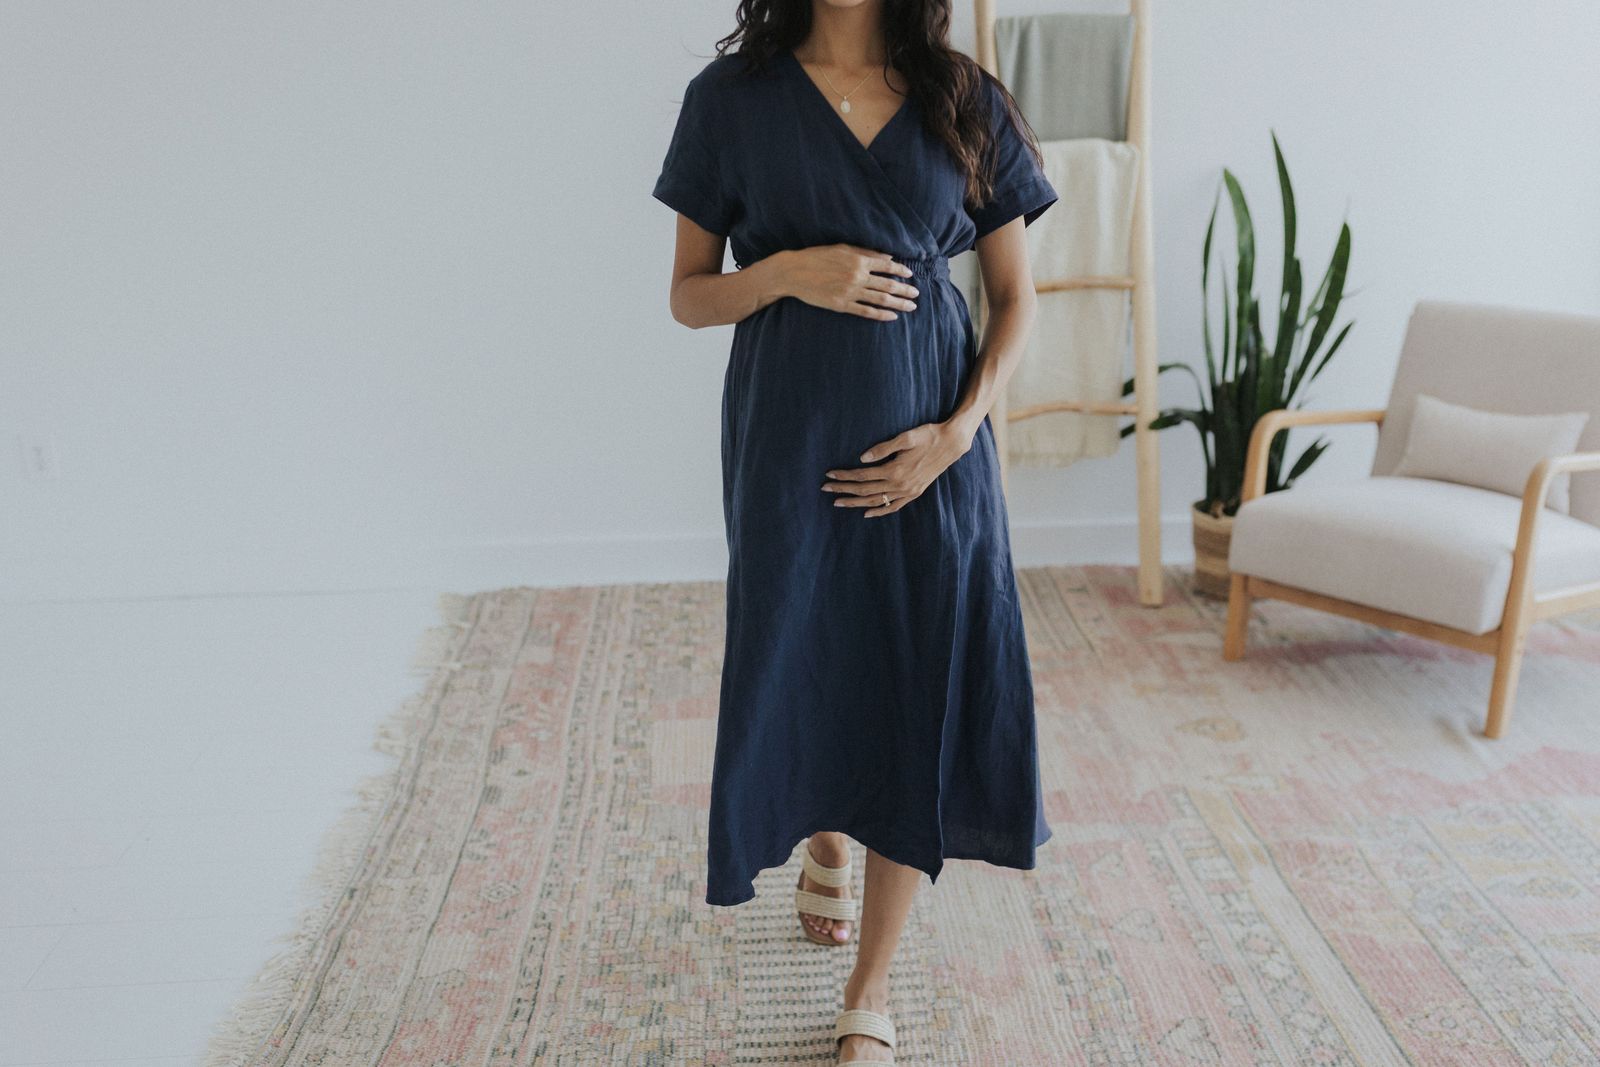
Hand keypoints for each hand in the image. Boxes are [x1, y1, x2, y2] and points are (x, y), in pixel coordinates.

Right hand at [780, 243, 919, 320]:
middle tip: (916, 295)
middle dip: (905, 290)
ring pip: (880, 299)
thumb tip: (888, 257)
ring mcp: (850, 292)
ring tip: (911, 307)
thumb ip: (866, 252)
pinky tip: (892, 317)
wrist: (794, 272)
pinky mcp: (842, 305)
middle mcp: (857, 276)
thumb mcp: (842, 248)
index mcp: (858, 260)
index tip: (910, 275)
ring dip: (898, 304)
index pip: (887, 265)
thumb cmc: (816, 257)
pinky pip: (866, 311)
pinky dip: (881, 315)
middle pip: (888, 285)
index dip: (901, 270)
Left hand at [822, 418, 977, 516]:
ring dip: (855, 502)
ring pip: (876, 501)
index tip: (828, 475)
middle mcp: (900, 485)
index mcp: (895, 470)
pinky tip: (866, 513)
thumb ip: (883, 448)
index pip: (862, 475)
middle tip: (825, 489)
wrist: (952, 444)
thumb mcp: (906, 437)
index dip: (844, 476)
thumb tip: (862, 458)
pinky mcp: (914, 493)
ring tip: (838, 502)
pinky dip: (879, 511)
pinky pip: (893, 507)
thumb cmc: (929, 435)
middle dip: (843, 490)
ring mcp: (907, 491)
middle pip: (865, 490)